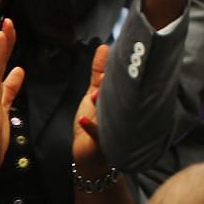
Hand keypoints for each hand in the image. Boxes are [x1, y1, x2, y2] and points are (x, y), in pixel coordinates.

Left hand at [71, 44, 110, 169]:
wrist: (92, 156)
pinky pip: (96, 133)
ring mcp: (110, 126)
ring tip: (95, 96)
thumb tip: (103, 47)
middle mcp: (115, 111)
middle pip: (116, 96)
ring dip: (101, 104)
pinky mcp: (101, 141)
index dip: (117, 70)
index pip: (118, 81)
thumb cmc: (95, 122)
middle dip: (113, 86)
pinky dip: (91, 127)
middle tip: (110, 74)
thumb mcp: (93, 93)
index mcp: (114, 98)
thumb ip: (98, 72)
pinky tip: (83, 120)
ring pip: (108, 113)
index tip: (120, 56)